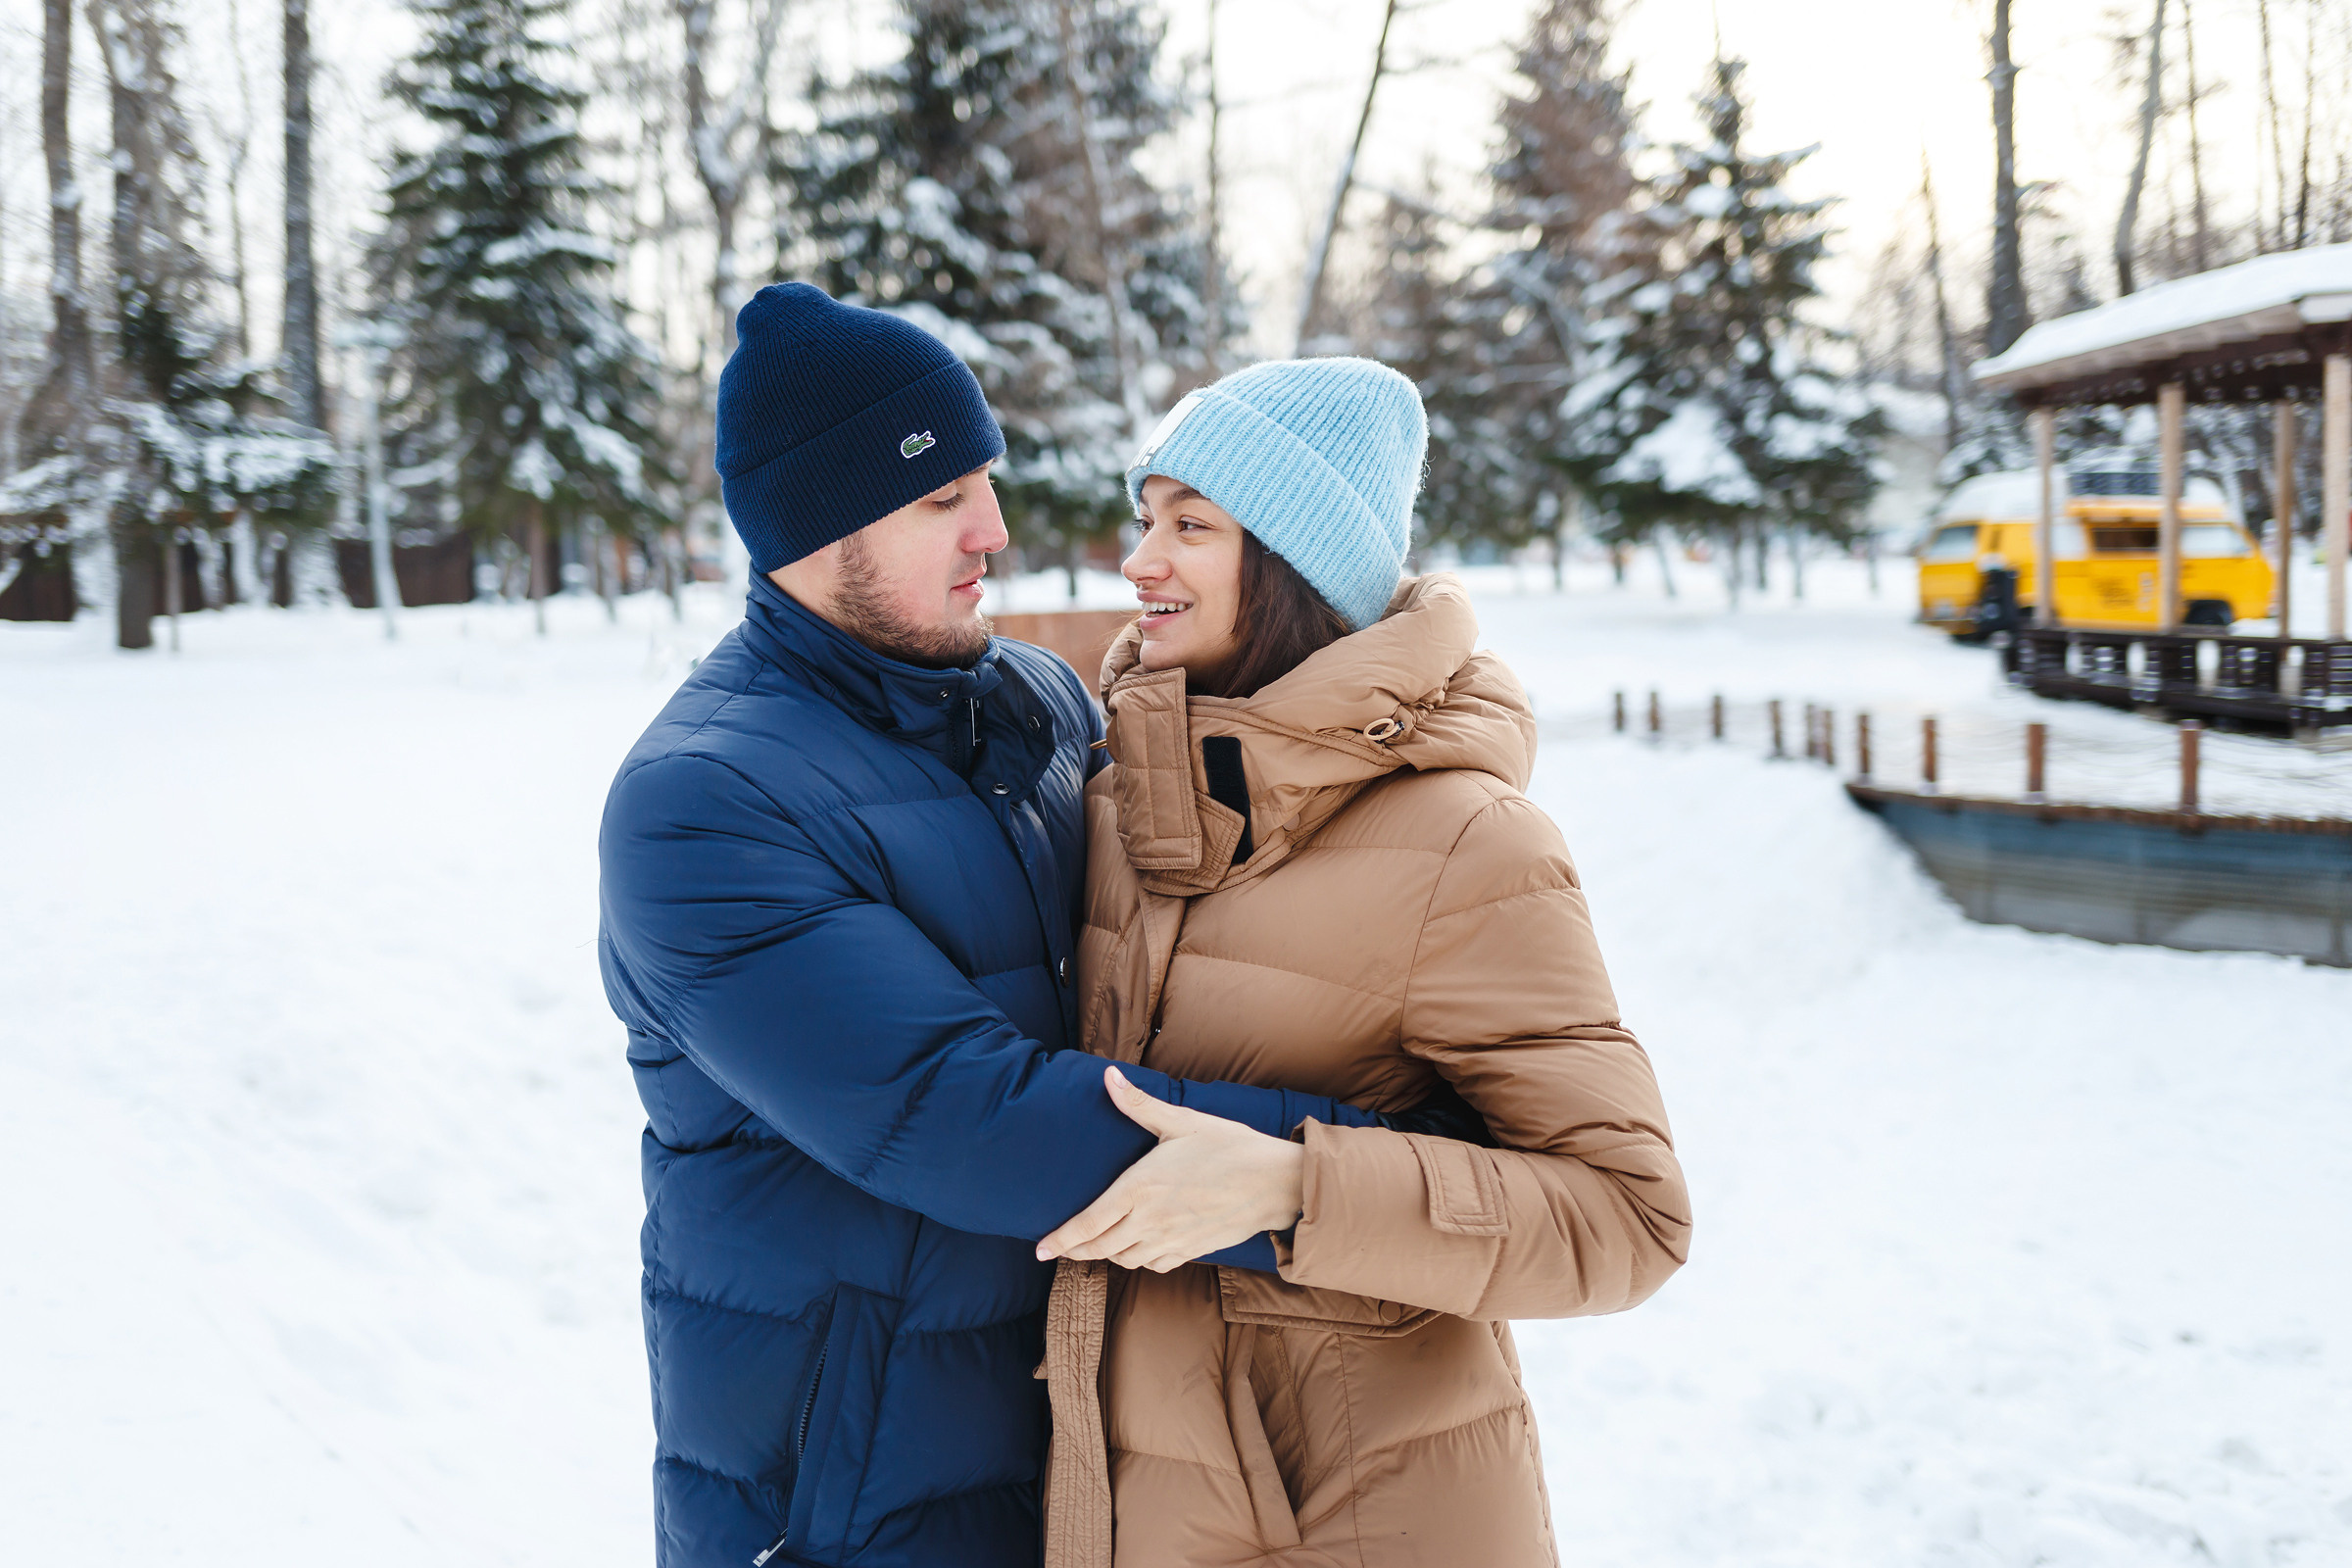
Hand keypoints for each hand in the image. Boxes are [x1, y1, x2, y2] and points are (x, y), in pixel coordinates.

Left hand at [1036, 1065, 1306, 1272]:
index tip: (1040, 1249)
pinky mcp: (1191, 1251)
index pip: (1087, 1224)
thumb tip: (1109, 1077)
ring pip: (1124, 1260)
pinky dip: (1138, 1260)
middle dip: (1075, 1251)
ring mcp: (1170, 1240)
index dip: (1060, 1240)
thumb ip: (1139, 1104)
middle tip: (1059, 1250)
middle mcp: (1149, 1221)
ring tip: (1095, 1246)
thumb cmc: (1229, 1147)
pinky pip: (1153, 1265)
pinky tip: (1137, 1249)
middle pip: (1099, 1248)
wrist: (1274, 1182)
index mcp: (1138, 1189)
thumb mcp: (1181, 1121)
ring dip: (1106, 1255)